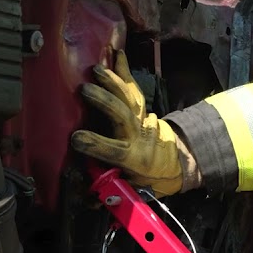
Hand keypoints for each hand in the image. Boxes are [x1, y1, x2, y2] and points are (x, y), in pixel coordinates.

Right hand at [71, 50, 182, 195]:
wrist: (176, 163)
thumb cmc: (147, 177)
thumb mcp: (131, 189)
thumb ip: (109, 190)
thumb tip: (86, 199)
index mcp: (134, 159)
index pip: (115, 151)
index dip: (97, 145)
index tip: (76, 139)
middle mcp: (139, 135)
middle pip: (122, 116)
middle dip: (105, 102)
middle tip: (86, 90)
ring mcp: (142, 119)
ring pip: (129, 97)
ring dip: (113, 82)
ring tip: (98, 68)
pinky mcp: (142, 108)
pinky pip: (133, 87)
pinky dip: (124, 70)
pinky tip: (116, 53)